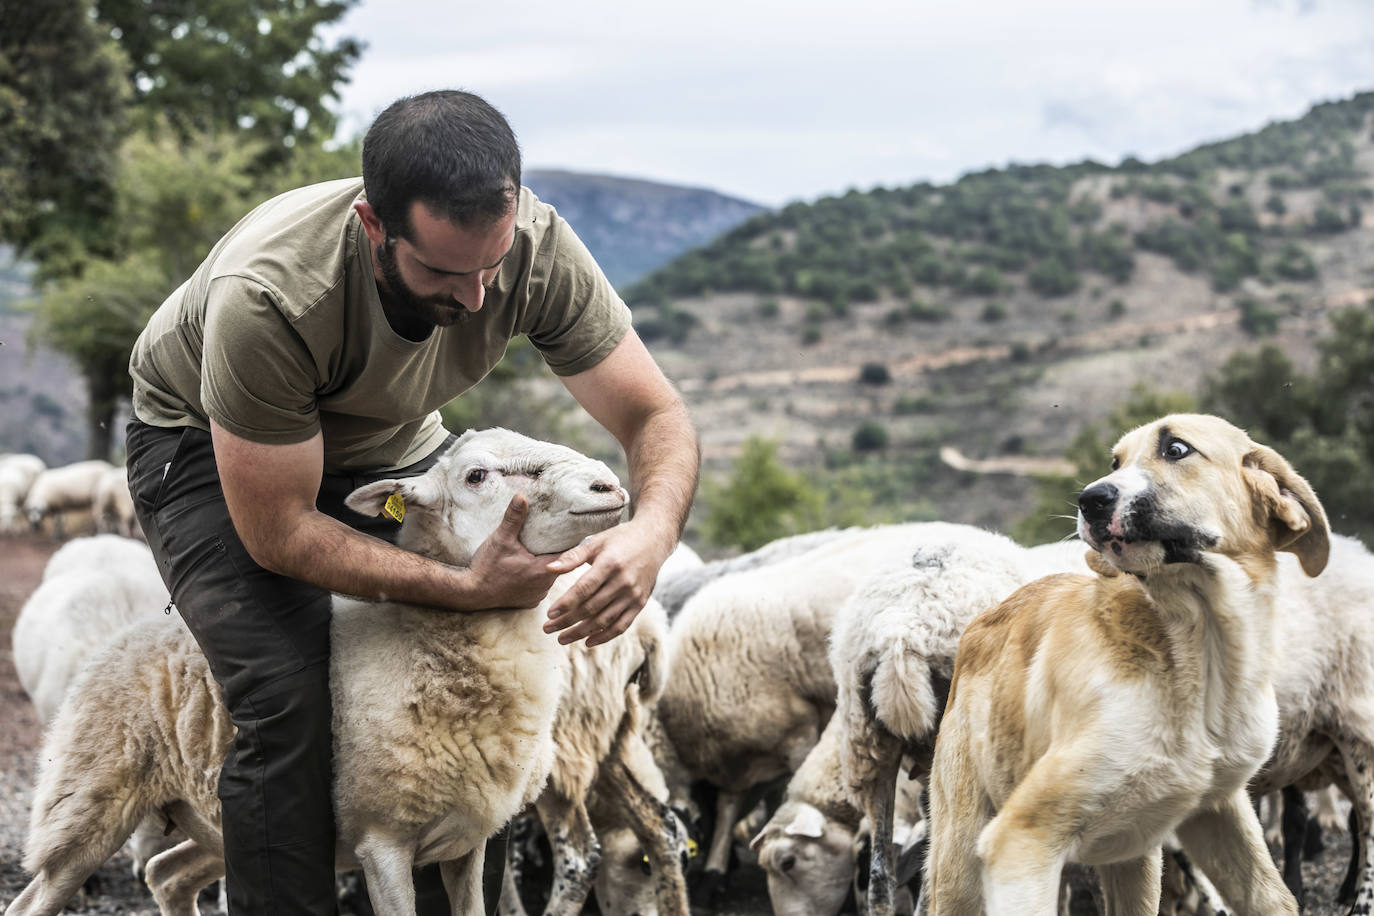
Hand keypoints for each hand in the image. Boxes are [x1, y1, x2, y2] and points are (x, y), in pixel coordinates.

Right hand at [464, 495, 563, 609]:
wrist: (471, 592)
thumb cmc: (486, 567)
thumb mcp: (501, 539)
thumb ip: (514, 518)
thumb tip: (521, 497)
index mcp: (542, 570)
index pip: (567, 554)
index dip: (567, 542)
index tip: (566, 530)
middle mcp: (544, 586)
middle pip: (559, 565)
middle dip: (556, 552)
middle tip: (553, 537)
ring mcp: (537, 596)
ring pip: (550, 576)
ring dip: (546, 565)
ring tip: (542, 551)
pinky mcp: (529, 602)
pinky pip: (540, 586)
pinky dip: (537, 578)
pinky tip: (529, 568)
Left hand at [542, 518, 668, 646]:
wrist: (654, 540)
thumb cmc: (621, 539)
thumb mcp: (597, 542)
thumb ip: (573, 556)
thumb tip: (549, 569)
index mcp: (610, 564)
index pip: (584, 589)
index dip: (566, 603)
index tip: (549, 614)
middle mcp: (623, 582)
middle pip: (591, 608)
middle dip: (567, 621)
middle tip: (547, 629)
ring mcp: (633, 595)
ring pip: (604, 620)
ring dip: (581, 632)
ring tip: (562, 638)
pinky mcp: (640, 603)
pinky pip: (621, 626)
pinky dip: (605, 636)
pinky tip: (588, 642)